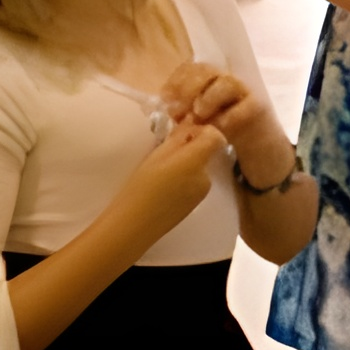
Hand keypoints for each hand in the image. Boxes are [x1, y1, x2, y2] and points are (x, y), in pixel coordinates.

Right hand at [118, 120, 227, 235]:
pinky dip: (183, 180)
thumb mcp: (156, 155)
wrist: (133, 225)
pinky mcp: (195, 205)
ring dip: (185, 165)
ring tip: (159, 173)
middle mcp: (206, 176)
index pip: (216, 136)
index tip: (182, 134)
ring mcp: (203, 192)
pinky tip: (163, 188)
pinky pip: (194, 184)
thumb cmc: (140, 187)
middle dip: (190, 149)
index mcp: (197, 161)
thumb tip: (192, 123)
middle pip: (207, 153)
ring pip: (199, 168)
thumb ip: (178, 138)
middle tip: (163, 154)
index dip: (202, 131)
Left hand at [162, 62, 282, 165]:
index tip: (166, 97)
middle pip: (207, 70)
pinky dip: (229, 116)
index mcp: (208, 80)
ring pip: (226, 83)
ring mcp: (244, 91)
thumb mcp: (196, 120)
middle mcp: (226, 79)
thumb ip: (184, 111)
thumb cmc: (220, 130)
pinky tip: (217, 127)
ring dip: (209, 98)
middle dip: (189, 87)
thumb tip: (168, 108)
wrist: (255, 146)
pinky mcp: (258, 107)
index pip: (191, 68)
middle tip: (178, 111)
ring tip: (199, 116)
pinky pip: (245, 106)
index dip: (177, 80)